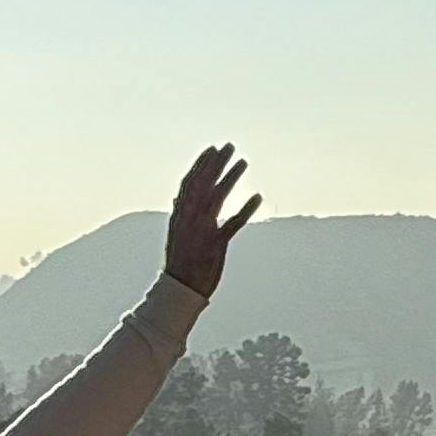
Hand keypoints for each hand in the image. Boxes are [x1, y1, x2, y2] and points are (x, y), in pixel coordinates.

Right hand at [162, 144, 261, 298]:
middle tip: (230, 146)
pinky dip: (245, 210)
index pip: (190, 183)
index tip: (213, 148)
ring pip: (217, 198)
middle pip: (203, 184)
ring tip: (244, 162)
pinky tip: (257, 197)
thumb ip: (181, 213)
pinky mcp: (215, 246)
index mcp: (180, 215)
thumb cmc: (181, 261)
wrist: (180, 289)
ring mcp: (202, 232)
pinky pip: (232, 224)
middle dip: (216, 163)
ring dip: (230, 178)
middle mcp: (189, 219)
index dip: (201, 165)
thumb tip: (179, 196)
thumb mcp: (177, 234)